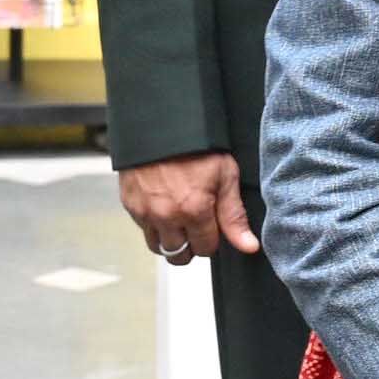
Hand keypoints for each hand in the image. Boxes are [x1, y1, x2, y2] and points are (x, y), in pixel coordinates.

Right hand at [118, 152, 256, 269]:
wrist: (160, 122)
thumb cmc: (195, 145)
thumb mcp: (225, 175)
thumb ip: (234, 215)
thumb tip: (249, 246)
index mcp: (193, 211)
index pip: (206, 249)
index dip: (212, 239)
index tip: (213, 225)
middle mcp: (166, 216)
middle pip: (180, 255)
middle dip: (191, 245)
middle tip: (196, 226)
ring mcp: (144, 212)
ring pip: (158, 247)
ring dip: (170, 240)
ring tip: (179, 220)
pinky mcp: (129, 204)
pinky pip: (142, 228)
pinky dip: (153, 224)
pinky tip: (163, 205)